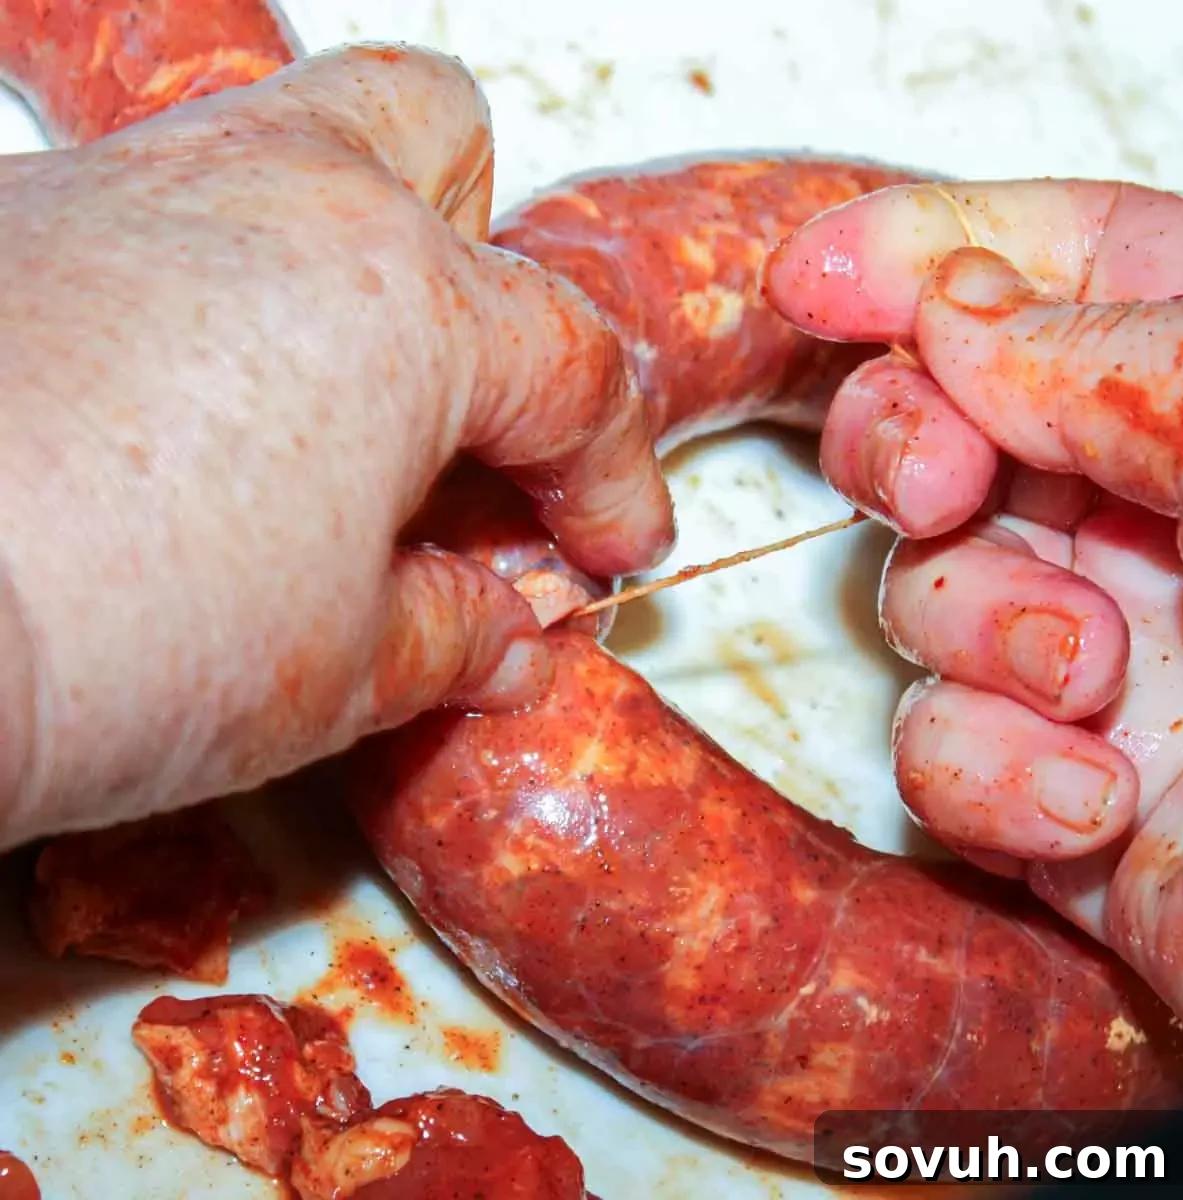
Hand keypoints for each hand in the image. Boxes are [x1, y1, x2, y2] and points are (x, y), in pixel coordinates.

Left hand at [0, 45, 674, 850]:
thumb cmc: (111, 639)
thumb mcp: (344, 673)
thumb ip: (461, 636)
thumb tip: (510, 633)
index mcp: (403, 302)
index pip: (577, 371)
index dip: (618, 474)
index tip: (615, 548)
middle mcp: (279, 198)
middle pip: (444, 139)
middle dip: (492, 265)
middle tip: (472, 403)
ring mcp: (141, 186)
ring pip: (302, 137)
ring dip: (360, 257)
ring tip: (346, 401)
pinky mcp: (29, 222)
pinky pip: (175, 210)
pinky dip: (229, 297)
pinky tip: (200, 420)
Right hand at [763, 179, 1182, 1033]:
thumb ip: (1109, 357)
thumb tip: (952, 311)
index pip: (1071, 266)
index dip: (928, 250)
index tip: (814, 276)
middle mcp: (1154, 520)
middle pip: (947, 422)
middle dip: (902, 443)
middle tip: (932, 484)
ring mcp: (1094, 656)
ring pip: (918, 590)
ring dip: (974, 627)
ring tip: (1091, 678)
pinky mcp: (1052, 786)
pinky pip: (934, 748)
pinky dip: (985, 774)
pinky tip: (1093, 807)